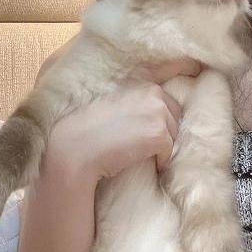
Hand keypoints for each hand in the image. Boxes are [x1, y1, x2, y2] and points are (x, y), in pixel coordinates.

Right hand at [47, 57, 202, 180]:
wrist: (76, 147)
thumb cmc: (90, 129)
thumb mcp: (118, 105)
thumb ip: (138, 104)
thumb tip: (156, 116)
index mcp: (145, 86)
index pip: (169, 103)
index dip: (163, 121)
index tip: (152, 131)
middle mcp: (154, 95)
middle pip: (175, 119)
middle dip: (165, 133)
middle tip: (148, 147)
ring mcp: (158, 113)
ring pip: (174, 135)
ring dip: (163, 147)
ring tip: (145, 155)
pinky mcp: (159, 134)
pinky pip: (170, 151)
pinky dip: (162, 161)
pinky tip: (149, 165)